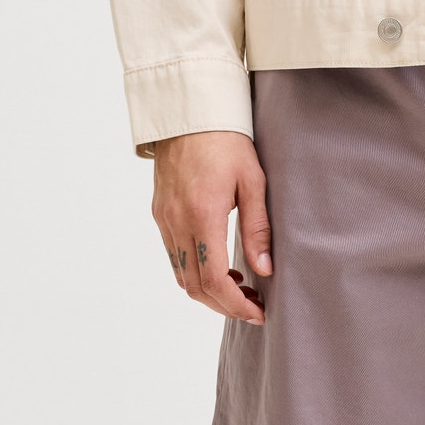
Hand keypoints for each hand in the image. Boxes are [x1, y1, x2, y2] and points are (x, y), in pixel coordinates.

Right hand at [151, 131, 271, 323]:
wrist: (189, 112)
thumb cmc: (227, 141)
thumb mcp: (253, 181)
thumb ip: (257, 229)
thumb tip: (265, 270)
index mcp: (202, 214)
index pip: (213, 280)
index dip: (235, 305)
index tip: (258, 312)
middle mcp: (177, 221)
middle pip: (195, 287)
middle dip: (224, 306)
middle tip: (254, 307)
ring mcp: (164, 219)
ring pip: (182, 276)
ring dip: (209, 293)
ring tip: (241, 290)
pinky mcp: (159, 214)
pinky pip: (175, 258)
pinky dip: (196, 273)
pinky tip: (221, 268)